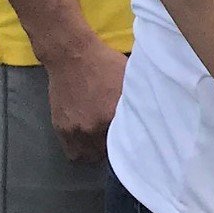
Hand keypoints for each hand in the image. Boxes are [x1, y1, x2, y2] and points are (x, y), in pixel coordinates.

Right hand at [46, 37, 126, 162]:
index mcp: (113, 114)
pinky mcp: (60, 129)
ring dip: (96, 152)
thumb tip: (153, 112)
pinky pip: (71, 152)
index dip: (133, 142)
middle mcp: (93, 126)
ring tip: (103, 143)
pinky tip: (88, 141)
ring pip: (88, 156)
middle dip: (115, 147)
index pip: (127, 142)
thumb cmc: (105, 63)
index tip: (137, 141)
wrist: (73, 56)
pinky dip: (81, 149)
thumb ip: (137, 99)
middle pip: (108, 152)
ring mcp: (75, 129)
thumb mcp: (129, 79)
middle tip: (119, 139)